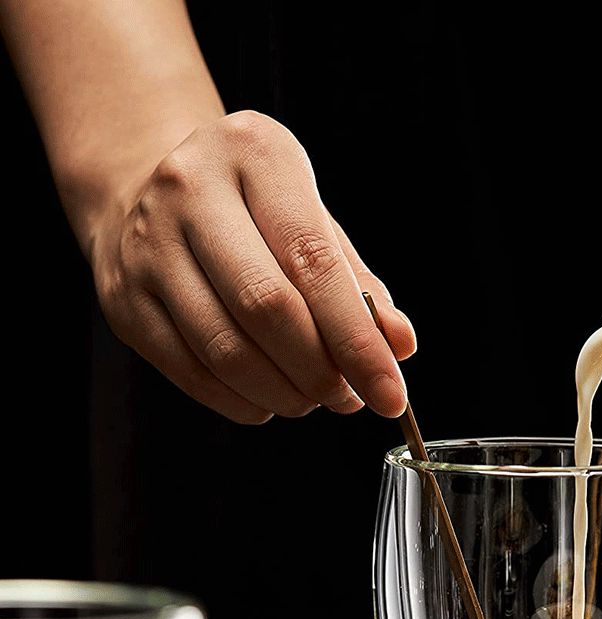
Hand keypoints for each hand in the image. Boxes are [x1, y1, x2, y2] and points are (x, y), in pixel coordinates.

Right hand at [88, 111, 415, 423]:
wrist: (146, 185)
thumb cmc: (254, 211)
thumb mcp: (314, 221)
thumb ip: (359, 285)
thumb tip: (399, 346)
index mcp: (255, 154)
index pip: (313, 261)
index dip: (357, 340)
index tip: (390, 393)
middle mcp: (189, 189)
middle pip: (266, 307)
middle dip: (320, 372)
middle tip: (348, 399)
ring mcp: (146, 244)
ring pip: (225, 349)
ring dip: (284, 393)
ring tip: (312, 398)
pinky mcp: (122, 298)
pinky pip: (191, 372)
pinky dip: (242, 401)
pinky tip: (268, 399)